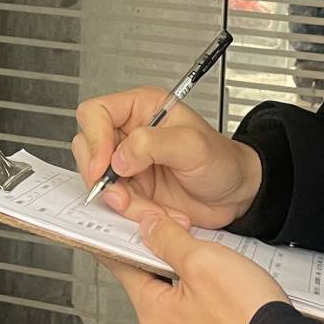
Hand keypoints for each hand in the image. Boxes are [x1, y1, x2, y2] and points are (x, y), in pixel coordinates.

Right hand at [72, 86, 261, 229]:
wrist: (236, 196)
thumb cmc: (223, 161)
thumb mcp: (193, 145)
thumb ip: (153, 143)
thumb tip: (119, 157)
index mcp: (142, 109)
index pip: (95, 113)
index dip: (94, 138)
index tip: (105, 166)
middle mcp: (129, 134)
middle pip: (87, 148)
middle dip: (104, 178)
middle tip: (123, 194)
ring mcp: (128, 164)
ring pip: (99, 182)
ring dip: (124, 202)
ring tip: (153, 208)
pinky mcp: (131, 191)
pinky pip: (115, 204)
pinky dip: (133, 214)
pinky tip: (157, 213)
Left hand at [100, 203, 288, 323]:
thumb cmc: (246, 318)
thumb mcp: (204, 261)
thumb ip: (170, 240)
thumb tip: (148, 228)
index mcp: (153, 312)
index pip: (122, 267)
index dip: (124, 241)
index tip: (121, 230)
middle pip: (154, 285)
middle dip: (169, 262)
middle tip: (192, 244)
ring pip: (182, 306)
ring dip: (196, 287)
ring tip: (224, 275)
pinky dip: (214, 310)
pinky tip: (235, 301)